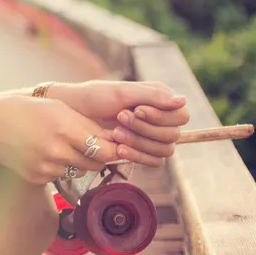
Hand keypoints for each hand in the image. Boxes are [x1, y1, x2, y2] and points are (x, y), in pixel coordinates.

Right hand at [0, 94, 122, 185]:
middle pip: (96, 164)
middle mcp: (57, 151)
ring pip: (79, 170)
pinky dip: (59, 166)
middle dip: (99, 155)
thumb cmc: (25, 111)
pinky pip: (61, 175)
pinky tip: (44, 152)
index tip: (117, 144)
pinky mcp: (38, 178)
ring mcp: (46, 167)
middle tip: (93, 144)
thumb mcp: (58, 108)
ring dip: (78, 161)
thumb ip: (88, 124)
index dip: (115, 148)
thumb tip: (115, 139)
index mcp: (64, 128)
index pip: (106, 149)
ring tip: (61, 144)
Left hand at [48, 80, 188, 166]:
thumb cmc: (95, 97)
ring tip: (114, 133)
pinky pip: (154, 162)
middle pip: (173, 135)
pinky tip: (118, 148)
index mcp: (160, 100)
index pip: (181, 116)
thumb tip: (183, 100)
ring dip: (140, 142)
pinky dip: (137, 156)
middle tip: (119, 117)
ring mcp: (151, 137)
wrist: (72, 114)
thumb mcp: (121, 92)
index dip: (162, 116)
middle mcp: (160, 119)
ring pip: (165, 150)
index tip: (137, 109)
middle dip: (145, 128)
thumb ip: (153, 96)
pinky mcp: (141, 152)